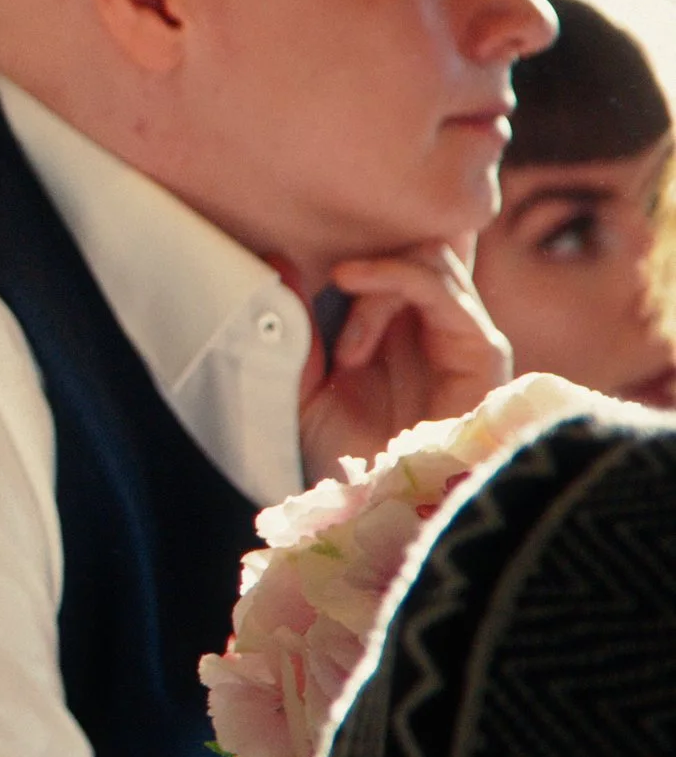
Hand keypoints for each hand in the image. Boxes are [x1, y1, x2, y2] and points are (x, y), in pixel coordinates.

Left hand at [299, 240, 510, 480]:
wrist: (386, 505)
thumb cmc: (348, 454)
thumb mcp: (302, 387)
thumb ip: (293, 327)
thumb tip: (275, 260)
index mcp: (394, 330)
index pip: (384, 259)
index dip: (341, 259)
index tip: (292, 277)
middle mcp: (430, 326)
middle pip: (408, 251)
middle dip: (361, 270)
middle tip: (325, 312)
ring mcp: (460, 334)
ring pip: (425, 260)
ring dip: (374, 285)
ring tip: (347, 348)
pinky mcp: (482, 348)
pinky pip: (439, 285)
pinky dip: (393, 276)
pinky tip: (353, 285)